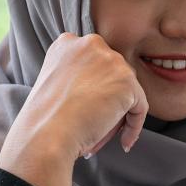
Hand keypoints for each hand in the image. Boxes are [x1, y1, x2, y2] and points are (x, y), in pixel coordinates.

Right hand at [0, 33, 147, 185]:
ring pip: (128, 92)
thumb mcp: (55, 83)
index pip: (96, 64)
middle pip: (115, 76)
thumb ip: (78, 76)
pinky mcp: (127, 82)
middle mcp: (91, 44)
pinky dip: (134, 126)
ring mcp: (111, 61)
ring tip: (101, 135)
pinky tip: (123, 142)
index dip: (96, 89)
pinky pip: (140, 108)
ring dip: (119, 116)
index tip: (89, 110)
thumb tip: (102, 90)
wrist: (46, 134)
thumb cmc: (45, 118)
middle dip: (109, 102)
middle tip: (96, 127)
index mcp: (68, 43)